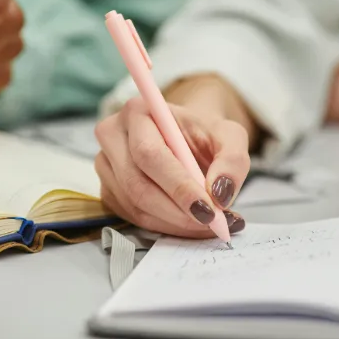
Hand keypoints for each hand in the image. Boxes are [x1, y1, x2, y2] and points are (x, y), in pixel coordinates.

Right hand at [94, 87, 251, 237]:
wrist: (186, 139)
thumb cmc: (202, 133)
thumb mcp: (230, 136)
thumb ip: (232, 161)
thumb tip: (220, 193)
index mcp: (137, 112)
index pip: (150, 154)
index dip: (178, 187)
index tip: (208, 210)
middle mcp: (112, 136)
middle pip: (137, 185)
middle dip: (178, 212)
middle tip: (212, 223)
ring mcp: (105, 166)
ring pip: (136, 207)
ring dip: (175, 224)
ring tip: (209, 224)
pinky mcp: (109, 191)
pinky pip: (134, 218)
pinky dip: (166, 227)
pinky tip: (189, 223)